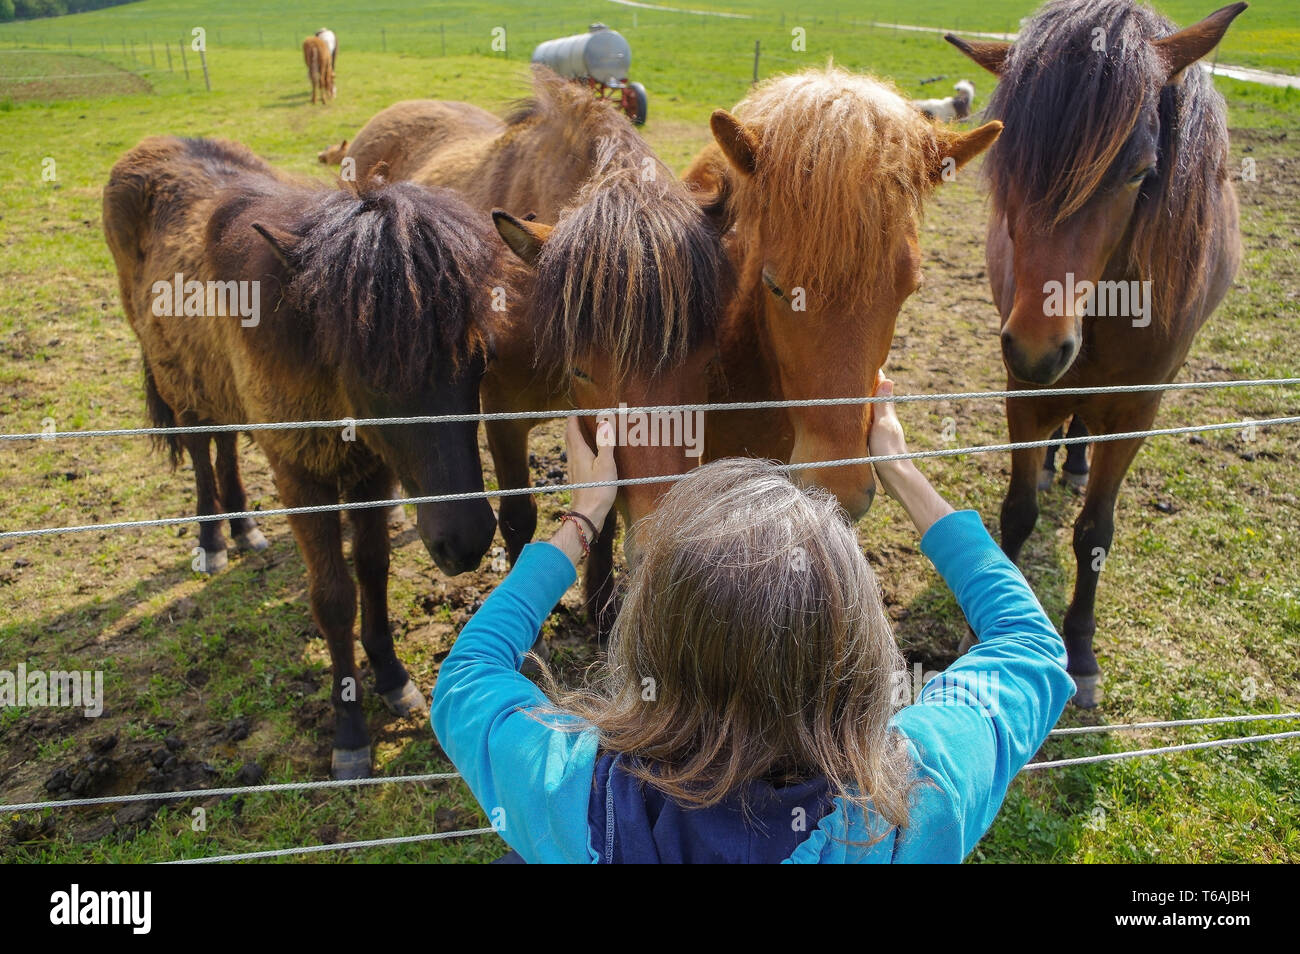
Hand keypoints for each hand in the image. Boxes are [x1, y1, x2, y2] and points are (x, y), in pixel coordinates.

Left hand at [565, 416, 617, 528]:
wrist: (588, 515)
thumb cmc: (598, 491)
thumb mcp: (606, 465)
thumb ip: (605, 443)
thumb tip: (604, 421)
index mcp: (579, 452)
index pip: (572, 428)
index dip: (574, 416)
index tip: (580, 407)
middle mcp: (573, 458)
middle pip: (570, 436)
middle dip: (574, 424)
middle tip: (582, 415)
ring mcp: (573, 468)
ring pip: (572, 446)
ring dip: (577, 436)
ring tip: (586, 430)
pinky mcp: (577, 477)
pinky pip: (576, 456)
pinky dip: (581, 448)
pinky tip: (588, 453)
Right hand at [868, 375, 953, 536]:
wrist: (896, 478)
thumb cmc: (889, 451)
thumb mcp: (883, 425)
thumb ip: (883, 404)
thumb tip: (888, 379)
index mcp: (887, 413)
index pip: (881, 387)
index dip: (874, 375)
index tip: (865, 362)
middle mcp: (886, 420)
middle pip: (877, 397)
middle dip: (869, 385)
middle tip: (857, 373)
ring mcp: (883, 431)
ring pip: (873, 410)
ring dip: (866, 401)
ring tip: (854, 392)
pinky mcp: (878, 442)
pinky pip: (869, 423)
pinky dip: (863, 416)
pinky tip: (858, 420)